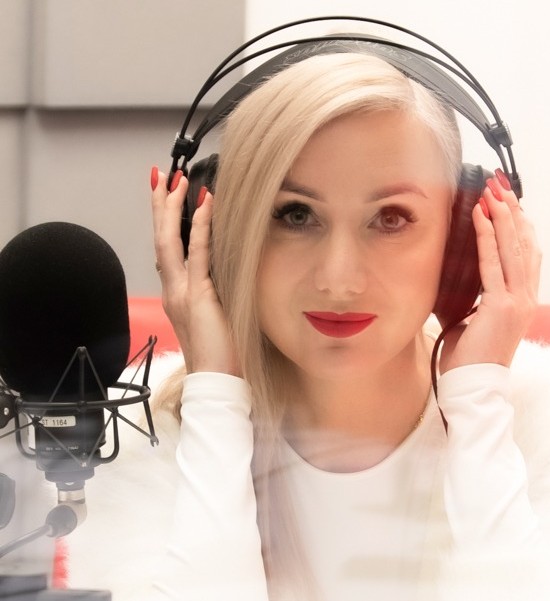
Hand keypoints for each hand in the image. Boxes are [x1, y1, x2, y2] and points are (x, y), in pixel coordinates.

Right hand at [151, 167, 239, 374]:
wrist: (216, 380)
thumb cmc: (220, 350)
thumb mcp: (214, 313)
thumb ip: (213, 288)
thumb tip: (224, 265)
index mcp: (177, 293)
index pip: (167, 249)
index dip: (163, 221)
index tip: (165, 195)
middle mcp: (173, 289)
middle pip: (160, 239)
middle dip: (159, 206)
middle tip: (162, 176)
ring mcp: (182, 292)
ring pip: (170, 242)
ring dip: (171, 209)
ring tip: (175, 181)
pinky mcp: (198, 296)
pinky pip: (198, 255)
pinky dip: (200, 228)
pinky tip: (203, 205)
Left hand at [440, 170, 541, 373]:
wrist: (471, 385)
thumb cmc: (468, 355)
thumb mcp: (472, 318)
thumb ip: (473, 294)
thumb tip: (456, 275)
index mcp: (523, 299)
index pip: (526, 253)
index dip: (518, 224)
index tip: (508, 201)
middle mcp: (527, 297)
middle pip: (524, 244)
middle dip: (512, 211)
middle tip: (500, 184)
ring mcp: (518, 301)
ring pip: (514, 248)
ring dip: (503, 216)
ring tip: (492, 191)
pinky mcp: (502, 306)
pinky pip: (493, 263)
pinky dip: (486, 236)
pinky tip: (480, 216)